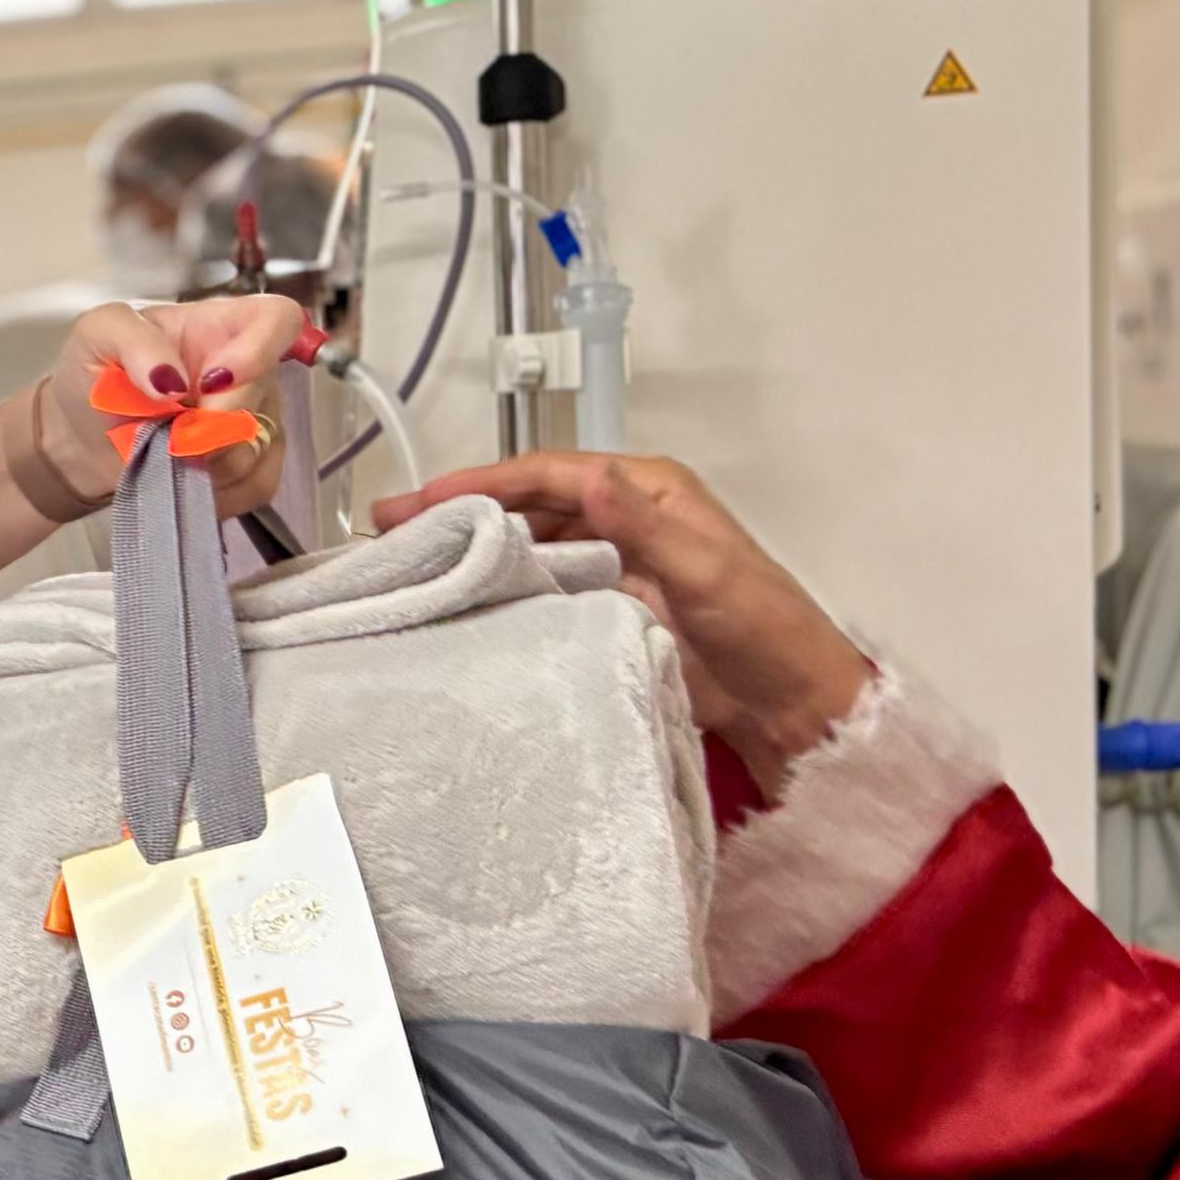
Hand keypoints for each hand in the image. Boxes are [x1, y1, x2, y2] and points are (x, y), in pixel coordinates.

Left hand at [42, 294, 311, 522]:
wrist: (80, 441)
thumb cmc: (94, 377)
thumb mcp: (97, 335)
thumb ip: (133, 340)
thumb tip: (170, 378)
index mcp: (220, 325)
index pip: (278, 320)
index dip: (258, 352)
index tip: (210, 383)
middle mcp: (248, 369)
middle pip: (264, 394)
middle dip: (212, 424)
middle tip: (167, 434)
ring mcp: (255, 417)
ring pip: (259, 446)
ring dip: (206, 461)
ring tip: (162, 453)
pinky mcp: (252, 466)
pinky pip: (257, 484)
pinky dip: (216, 492)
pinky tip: (180, 479)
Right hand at [374, 452, 872, 786]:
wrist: (789, 705)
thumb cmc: (763, 631)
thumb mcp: (705, 571)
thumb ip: (643, 523)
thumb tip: (587, 477)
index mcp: (649, 491)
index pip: (548, 474)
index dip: (481, 482)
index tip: (422, 498)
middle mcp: (626, 518)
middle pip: (528, 505)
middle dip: (460, 511)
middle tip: (390, 525)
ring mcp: (614, 564)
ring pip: (527, 545)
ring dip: (472, 551)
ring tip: (410, 563)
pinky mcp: (606, 608)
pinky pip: (540, 589)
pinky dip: (497, 591)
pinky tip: (457, 604)